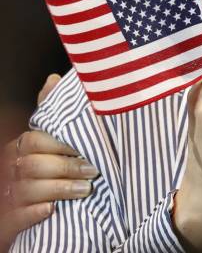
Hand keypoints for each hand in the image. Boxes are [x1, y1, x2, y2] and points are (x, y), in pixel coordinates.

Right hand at [0, 75, 99, 249]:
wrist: (34, 207)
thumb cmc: (48, 168)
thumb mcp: (50, 141)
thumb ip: (52, 116)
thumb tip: (53, 79)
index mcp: (21, 149)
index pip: (35, 140)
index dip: (61, 144)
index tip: (86, 146)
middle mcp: (12, 170)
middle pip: (34, 165)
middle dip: (66, 166)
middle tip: (94, 169)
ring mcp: (9, 195)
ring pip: (29, 190)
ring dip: (59, 189)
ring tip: (86, 189)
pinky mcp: (10, 220)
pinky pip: (18, 216)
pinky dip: (35, 212)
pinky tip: (52, 210)